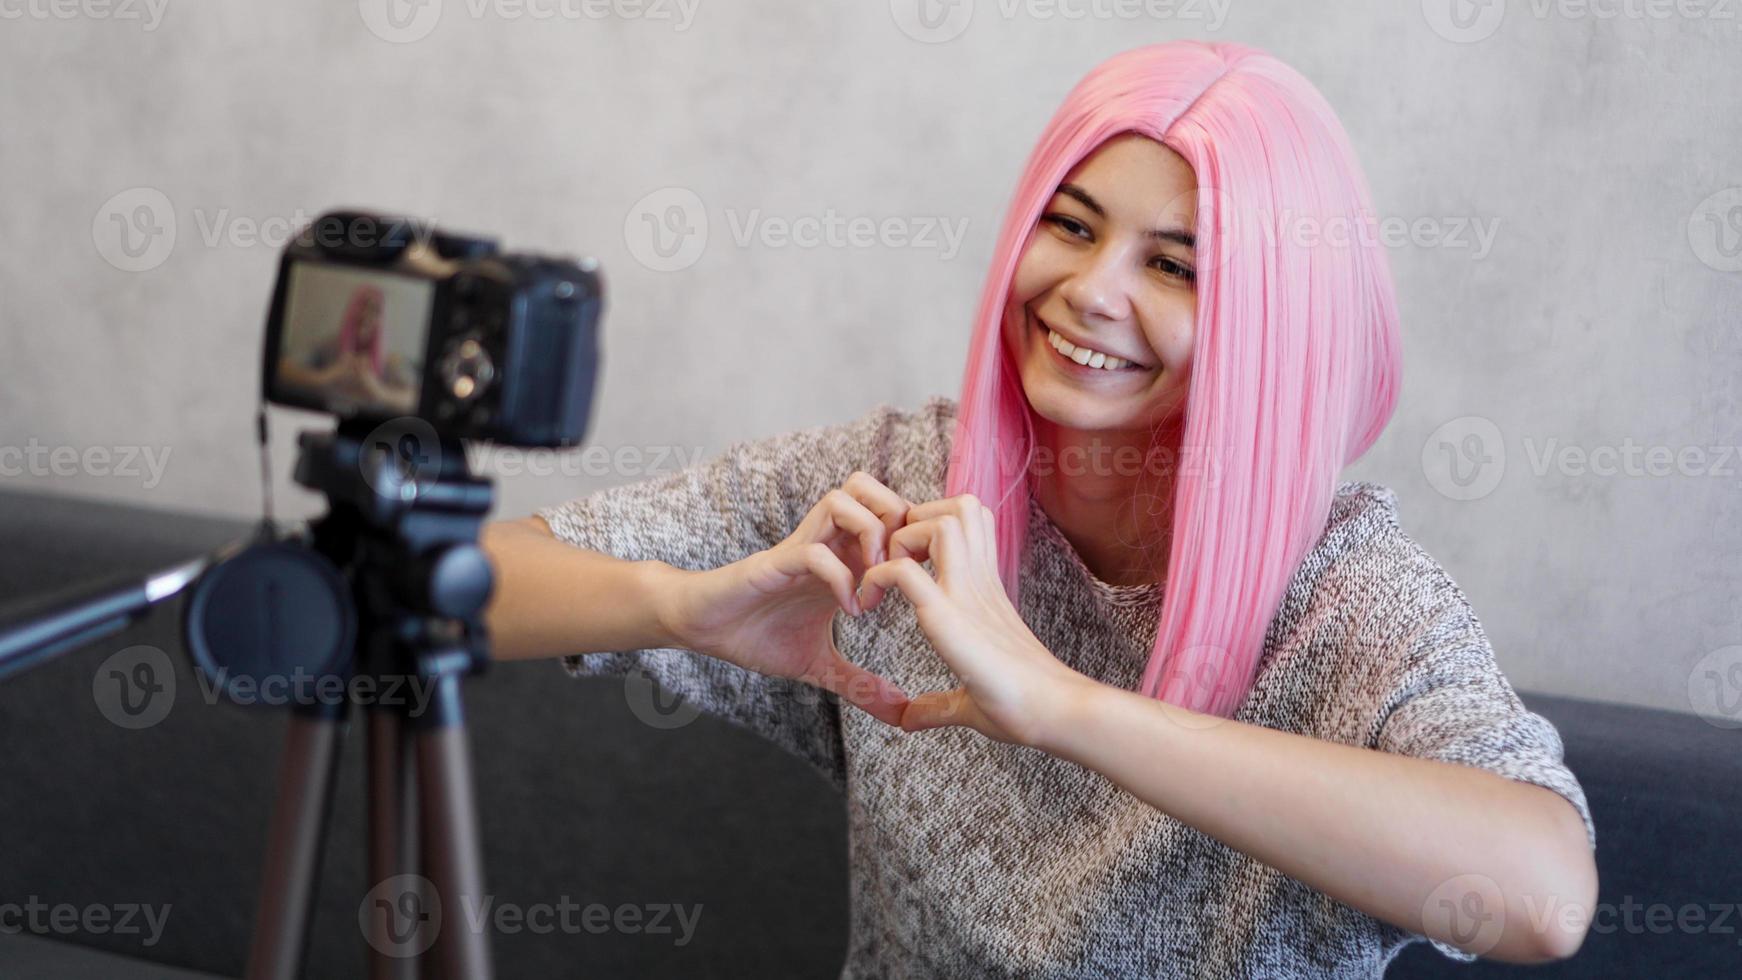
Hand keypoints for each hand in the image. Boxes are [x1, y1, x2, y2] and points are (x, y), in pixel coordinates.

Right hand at [663, 471, 914, 725]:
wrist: (703, 630)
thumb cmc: (756, 636)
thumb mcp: (819, 666)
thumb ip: (860, 685)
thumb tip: (900, 712)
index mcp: (842, 560)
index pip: (890, 516)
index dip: (915, 540)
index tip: (925, 586)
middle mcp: (825, 545)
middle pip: (874, 491)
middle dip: (899, 524)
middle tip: (905, 573)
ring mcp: (800, 550)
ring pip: (845, 501)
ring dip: (871, 538)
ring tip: (876, 586)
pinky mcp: (774, 564)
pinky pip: (815, 551)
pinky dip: (840, 576)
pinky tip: (848, 610)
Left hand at [859, 493, 1097, 746]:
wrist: (1055, 713)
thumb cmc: (1022, 708)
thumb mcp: (969, 702)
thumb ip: (937, 705)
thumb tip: (909, 719)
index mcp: (985, 589)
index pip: (969, 521)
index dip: (930, 526)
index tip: (900, 563)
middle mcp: (980, 580)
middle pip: (960, 505)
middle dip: (918, 519)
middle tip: (891, 559)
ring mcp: (968, 593)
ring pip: (940, 521)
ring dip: (901, 538)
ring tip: (884, 573)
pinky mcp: (952, 616)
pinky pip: (905, 571)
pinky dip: (878, 577)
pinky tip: (870, 605)